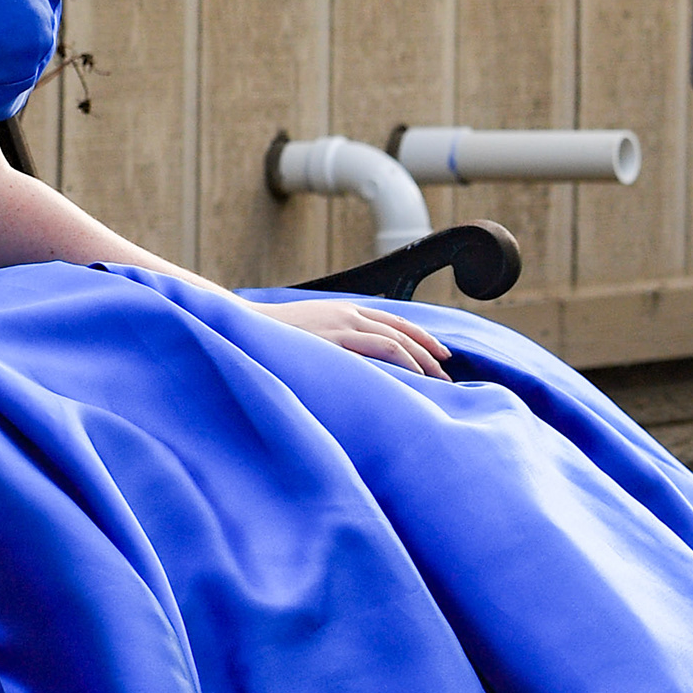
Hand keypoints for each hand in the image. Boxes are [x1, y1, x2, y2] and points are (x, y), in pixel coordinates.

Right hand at [263, 296, 453, 377]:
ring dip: (420, 363)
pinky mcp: (331, 342)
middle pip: (402, 331)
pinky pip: (375, 351)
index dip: (423, 338)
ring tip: (435, 383)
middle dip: (429, 354)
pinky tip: (410, 381)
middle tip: (446, 378)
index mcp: (346, 309)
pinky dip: (398, 364)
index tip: (442, 356)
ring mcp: (340, 327)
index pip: (397, 321)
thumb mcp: (313, 328)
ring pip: (394, 341)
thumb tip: (358, 360)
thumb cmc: (276, 335)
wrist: (245, 325)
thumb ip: (337, 338)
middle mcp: (348, 314)